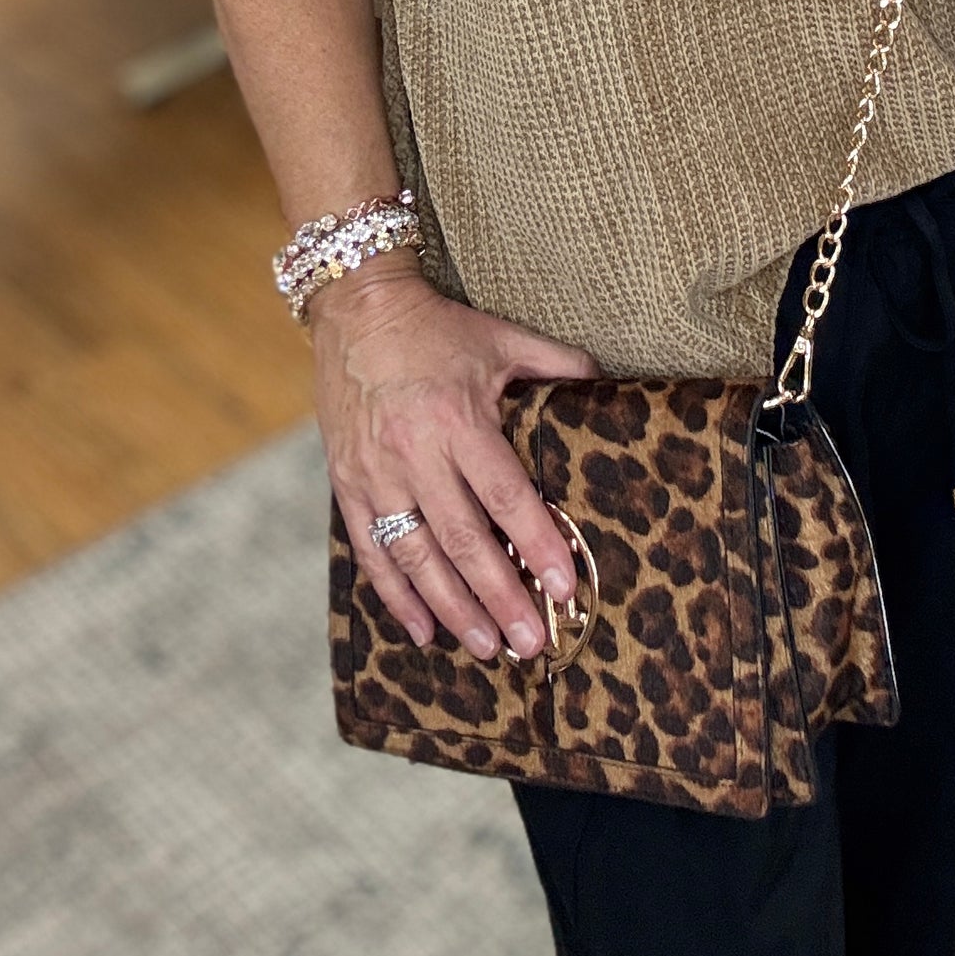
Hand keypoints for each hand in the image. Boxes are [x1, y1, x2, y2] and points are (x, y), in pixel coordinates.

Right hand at [312, 255, 597, 661]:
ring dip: (453, 607)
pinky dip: (395, 595)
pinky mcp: (346, 483)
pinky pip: (370, 550)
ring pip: (417, 556)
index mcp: (460, 419)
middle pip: (464, 540)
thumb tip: (608, 382)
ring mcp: (376, 473)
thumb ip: (556, 363)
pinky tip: (421, 629)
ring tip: (487, 646)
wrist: (356, 309)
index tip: (564, 585)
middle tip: (530, 643)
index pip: (505, 495)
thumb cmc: (437, 327)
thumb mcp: (501, 337)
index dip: (536, 543)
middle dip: (500, 597)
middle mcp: (415, 453)